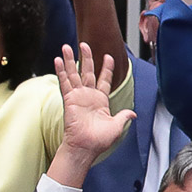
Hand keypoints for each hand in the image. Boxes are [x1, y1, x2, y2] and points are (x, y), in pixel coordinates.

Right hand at [55, 43, 133, 159]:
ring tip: (67, 46)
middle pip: (88, 71)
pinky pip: (65, 82)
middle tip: (84, 44)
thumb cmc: (99, 140)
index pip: (104, 80)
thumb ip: (124, 116)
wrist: (86, 148)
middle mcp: (89, 96)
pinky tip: (58, 60)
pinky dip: (61, 71)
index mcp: (101, 101)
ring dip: (71, 60)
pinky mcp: (69, 99)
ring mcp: (78, 96)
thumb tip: (133, 113)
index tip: (108, 56)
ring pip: (74, 73)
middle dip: (87, 57)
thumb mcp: (116, 126)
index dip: (106, 68)